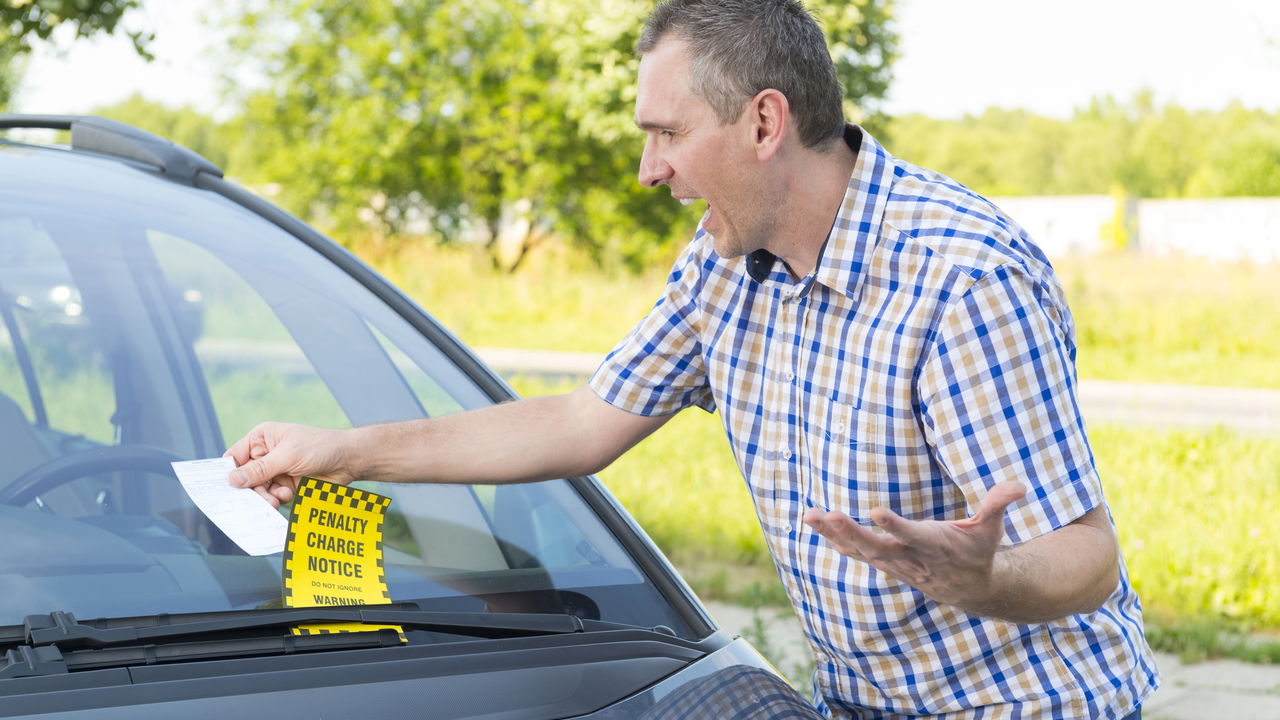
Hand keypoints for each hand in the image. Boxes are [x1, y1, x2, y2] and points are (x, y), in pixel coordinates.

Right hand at [224, 422, 354, 507]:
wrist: (348, 460)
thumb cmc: (320, 447)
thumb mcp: (287, 456)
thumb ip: (260, 469)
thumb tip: (233, 479)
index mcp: (262, 438)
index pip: (235, 456)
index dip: (228, 472)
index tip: (223, 489)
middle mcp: (265, 454)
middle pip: (245, 477)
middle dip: (250, 489)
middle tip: (257, 500)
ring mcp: (275, 470)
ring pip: (257, 490)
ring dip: (264, 497)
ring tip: (276, 500)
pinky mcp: (285, 484)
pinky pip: (271, 496)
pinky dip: (275, 499)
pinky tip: (286, 496)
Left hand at [803, 482, 1026, 612]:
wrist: (971, 588)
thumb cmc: (979, 549)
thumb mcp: (992, 528)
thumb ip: (998, 504)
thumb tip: (1019, 485)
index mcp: (936, 547)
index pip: (913, 537)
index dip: (895, 527)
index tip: (875, 512)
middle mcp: (911, 559)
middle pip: (877, 549)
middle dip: (852, 533)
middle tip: (830, 515)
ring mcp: (894, 564)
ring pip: (859, 551)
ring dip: (834, 534)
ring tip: (810, 515)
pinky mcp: (884, 563)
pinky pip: (854, 552)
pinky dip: (834, 539)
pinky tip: (814, 522)